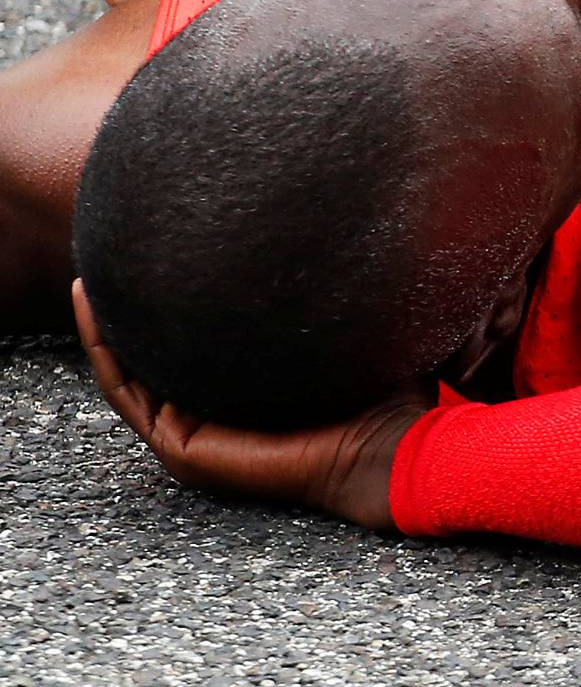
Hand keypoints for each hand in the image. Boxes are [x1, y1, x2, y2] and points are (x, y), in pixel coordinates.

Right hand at [74, 281, 432, 533]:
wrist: (387, 448)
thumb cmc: (380, 394)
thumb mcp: (339, 335)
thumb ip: (325, 301)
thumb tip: (331, 238)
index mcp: (243, 399)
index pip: (192, 351)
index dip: (168, 309)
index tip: (156, 258)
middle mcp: (212, 418)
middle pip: (151, 362)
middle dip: (125, 316)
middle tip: (106, 261)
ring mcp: (193, 437)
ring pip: (130, 377)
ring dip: (103, 332)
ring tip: (87, 282)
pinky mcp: (185, 448)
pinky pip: (131, 395)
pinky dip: (108, 354)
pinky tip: (98, 312)